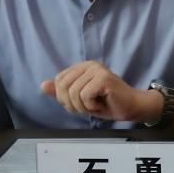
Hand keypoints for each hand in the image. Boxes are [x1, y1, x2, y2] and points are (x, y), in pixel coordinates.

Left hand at [40, 60, 159, 121]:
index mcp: (82, 67)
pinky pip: (85, 95)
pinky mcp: (104, 78)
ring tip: (95, 105)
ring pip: (73, 93)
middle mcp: (89, 65)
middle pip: (63, 86)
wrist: (131, 108)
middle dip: (72, 104)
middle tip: (87, 107)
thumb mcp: (79, 100)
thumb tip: (43, 85)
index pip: (59, 80)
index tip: (79, 103)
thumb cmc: (106, 104)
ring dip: (83, 107)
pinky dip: (91, 106)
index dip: (64, 98)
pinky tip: (101, 104)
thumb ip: (61, 92)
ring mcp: (97, 69)